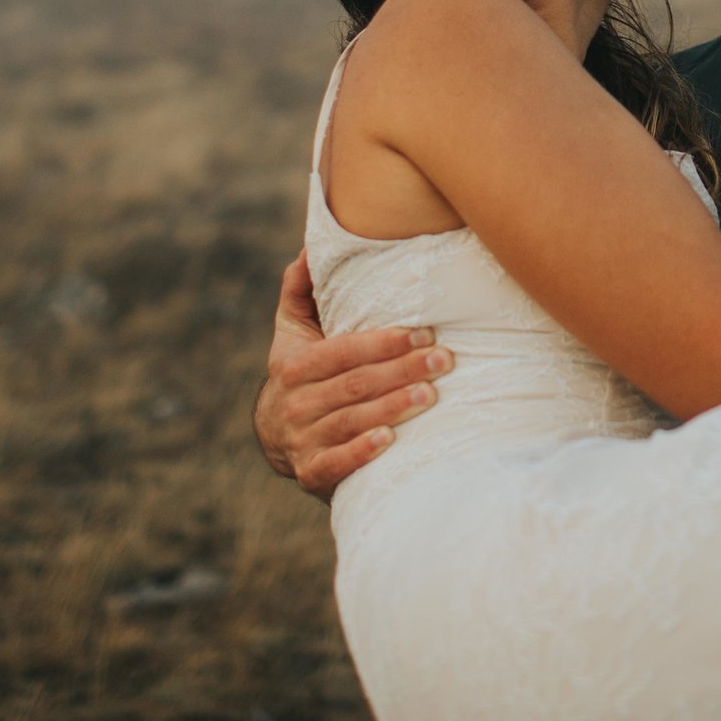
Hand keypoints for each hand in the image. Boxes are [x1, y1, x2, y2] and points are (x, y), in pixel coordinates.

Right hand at [252, 247, 455, 500]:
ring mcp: (301, 439)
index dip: (384, 342)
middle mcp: (295, 402)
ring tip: (431, 394)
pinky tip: (390, 439)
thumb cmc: (300, 370)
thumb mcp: (293, 330)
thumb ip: (300, 290)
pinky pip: (336, 463)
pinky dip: (361, 452)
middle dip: (402, 370)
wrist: (275, 436)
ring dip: (392, 407)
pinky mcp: (310, 473)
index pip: (343, 350)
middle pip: (354, 384)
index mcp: (295, 364)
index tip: (424, 334)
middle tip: (444, 360)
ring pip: (350, 420)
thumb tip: (310, 247)